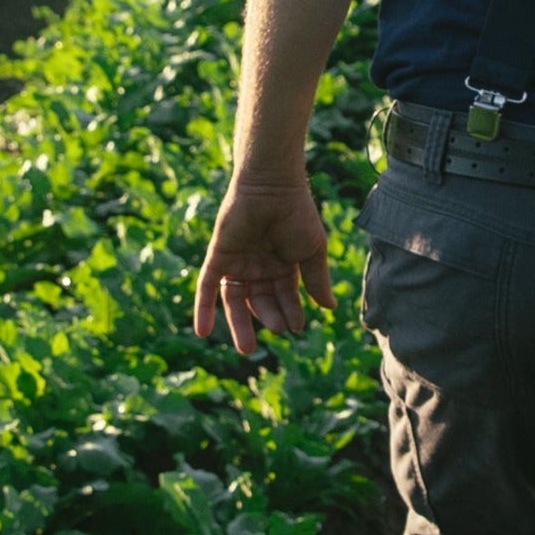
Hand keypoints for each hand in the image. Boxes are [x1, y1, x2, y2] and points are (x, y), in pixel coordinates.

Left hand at [193, 172, 334, 355]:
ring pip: (233, 300)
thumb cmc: (297, 214)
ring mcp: (237, 262)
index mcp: (282, 266)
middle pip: (259, 302)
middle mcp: (258, 267)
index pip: (284, 296)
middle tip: (276, 331)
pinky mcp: (218, 256)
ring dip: (238, 324)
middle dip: (268, 318)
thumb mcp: (311, 251)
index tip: (296, 326)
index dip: (290, 311)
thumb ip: (317, 280)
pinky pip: (207, 287)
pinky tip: (203, 332)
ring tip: (246, 347)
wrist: (272, 186)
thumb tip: (331, 308)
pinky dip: (203, 309)